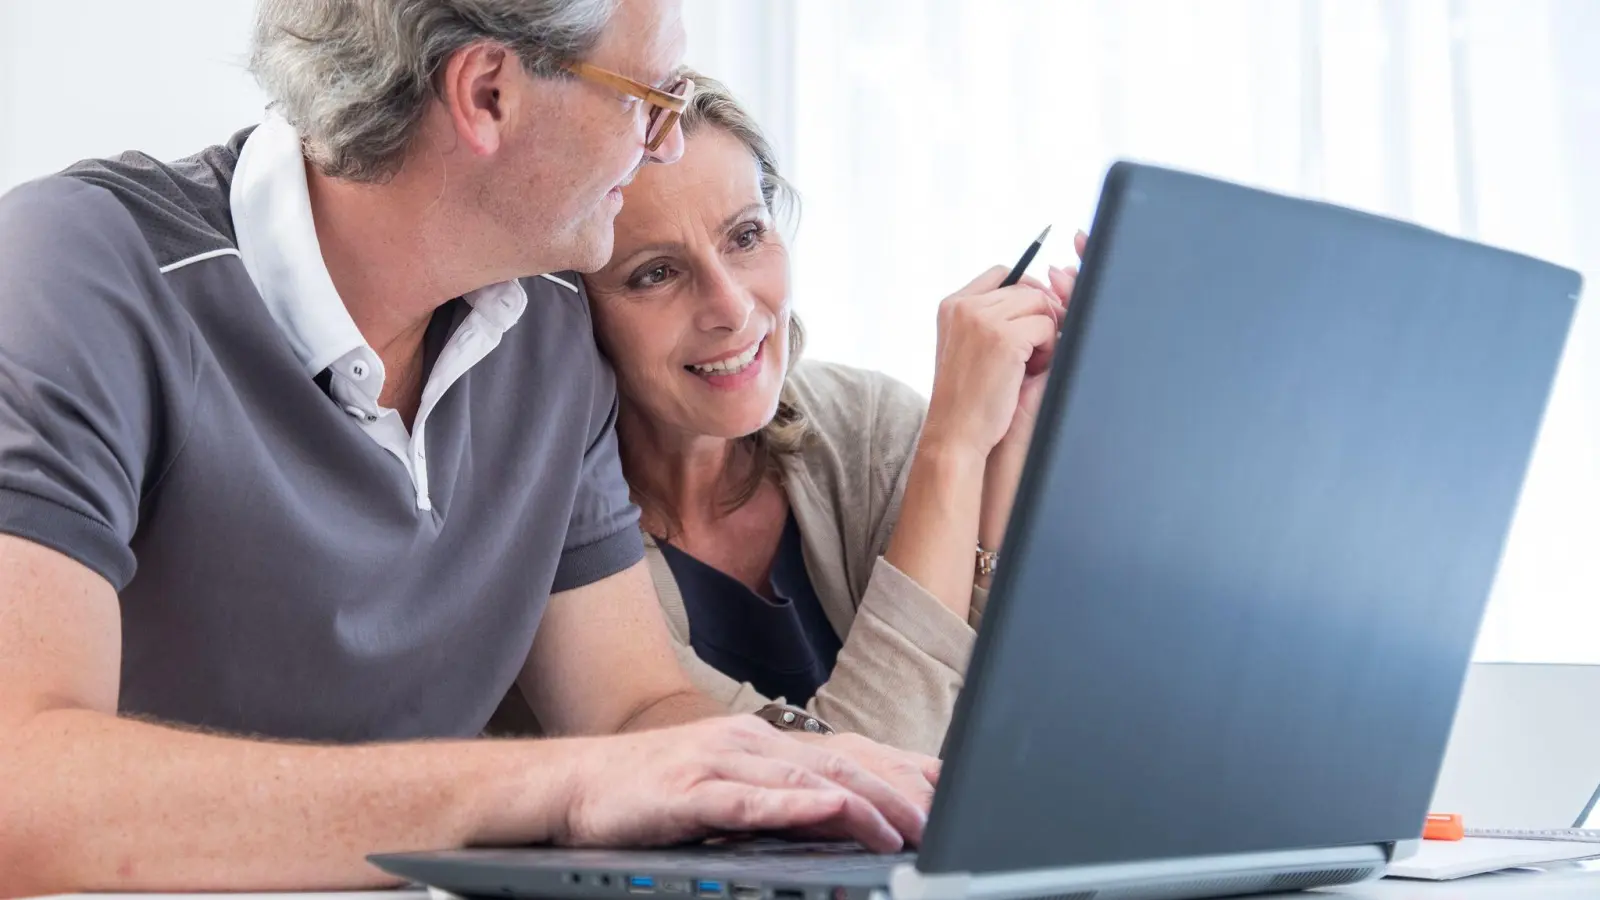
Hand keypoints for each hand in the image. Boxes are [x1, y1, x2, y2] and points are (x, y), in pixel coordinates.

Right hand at [554, 716, 928, 852]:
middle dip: (900, 792)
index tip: (952, 790)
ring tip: (906, 829)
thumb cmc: (652, 790)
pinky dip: (796, 804)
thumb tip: (844, 815)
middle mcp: (752, 743)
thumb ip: (785, 797)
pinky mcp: (690, 790)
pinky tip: (831, 810)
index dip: (905, 769)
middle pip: (842, 762)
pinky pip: (751, 799)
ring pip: (808, 779)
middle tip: (945, 822)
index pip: (851, 751)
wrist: (572, 783)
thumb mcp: (729, 788)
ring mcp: (721, 761)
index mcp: (765, 742)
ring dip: (864, 802)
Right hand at [922, 266, 1063, 458]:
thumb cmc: (966, 399)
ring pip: (1040, 304)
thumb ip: (991, 320)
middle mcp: (964, 306)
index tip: (1033, 320)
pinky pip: (1047, 327)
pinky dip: (1049, 348)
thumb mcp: (967, 348)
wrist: (954, 433)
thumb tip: (1043, 295)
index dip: (1027, 292)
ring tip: (1030, 363)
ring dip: (1045, 332)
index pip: (1003, 273)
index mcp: (952, 305)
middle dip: (1040, 316)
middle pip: (1027, 288)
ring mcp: (983, 319)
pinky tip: (1031, 371)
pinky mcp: (1005, 338)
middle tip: (1034, 352)